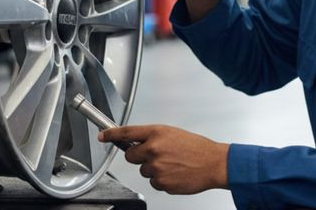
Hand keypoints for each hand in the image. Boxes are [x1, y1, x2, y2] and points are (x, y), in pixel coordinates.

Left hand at [99, 125, 229, 193]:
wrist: (213, 163)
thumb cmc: (196, 148)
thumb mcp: (173, 134)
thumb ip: (153, 137)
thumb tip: (137, 143)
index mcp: (157, 133)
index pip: (127, 133)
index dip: (111, 134)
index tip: (102, 136)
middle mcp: (153, 148)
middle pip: (131, 156)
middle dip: (140, 157)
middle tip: (157, 155)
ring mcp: (156, 167)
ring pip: (143, 170)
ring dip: (154, 169)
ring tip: (172, 164)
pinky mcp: (161, 182)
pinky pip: (153, 182)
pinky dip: (162, 180)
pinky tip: (175, 173)